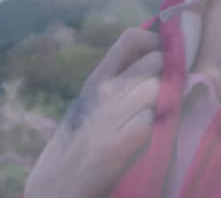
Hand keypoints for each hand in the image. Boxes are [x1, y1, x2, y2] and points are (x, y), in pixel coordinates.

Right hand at [23, 28, 162, 197]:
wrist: (60, 181)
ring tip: (138, 119)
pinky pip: (154, 118)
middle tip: (150, 95)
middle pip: (154, 61)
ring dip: (157, 102)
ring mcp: (117, 112)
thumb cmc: (78, 140)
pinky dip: (150, 128)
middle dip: (160, 75)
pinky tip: (134, 139)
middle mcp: (106, 89)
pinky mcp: (130, 136)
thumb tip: (150, 57)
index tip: (158, 54)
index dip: (153, 41)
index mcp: (97, 78)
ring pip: (157, 88)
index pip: (131, 38)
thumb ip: (115, 80)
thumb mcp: (89, 101)